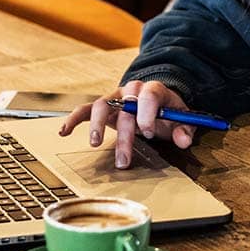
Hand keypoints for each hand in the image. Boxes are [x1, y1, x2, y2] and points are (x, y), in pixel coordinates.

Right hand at [59, 80, 196, 169]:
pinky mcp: (103, 107)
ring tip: (95, 144)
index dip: (147, 112)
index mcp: (153, 90)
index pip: (149, 95)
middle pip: (125, 107)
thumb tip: (184, 141)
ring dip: (97, 125)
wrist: (157, 102)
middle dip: (124, 134)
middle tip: (124, 159)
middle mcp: (132, 90)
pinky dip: (73, 119)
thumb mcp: (182, 120)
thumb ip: (185, 129)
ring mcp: (115, 97)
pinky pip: (85, 109)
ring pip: (102, 105)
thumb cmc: (169, 113)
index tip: (148, 131)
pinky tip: (64, 131)